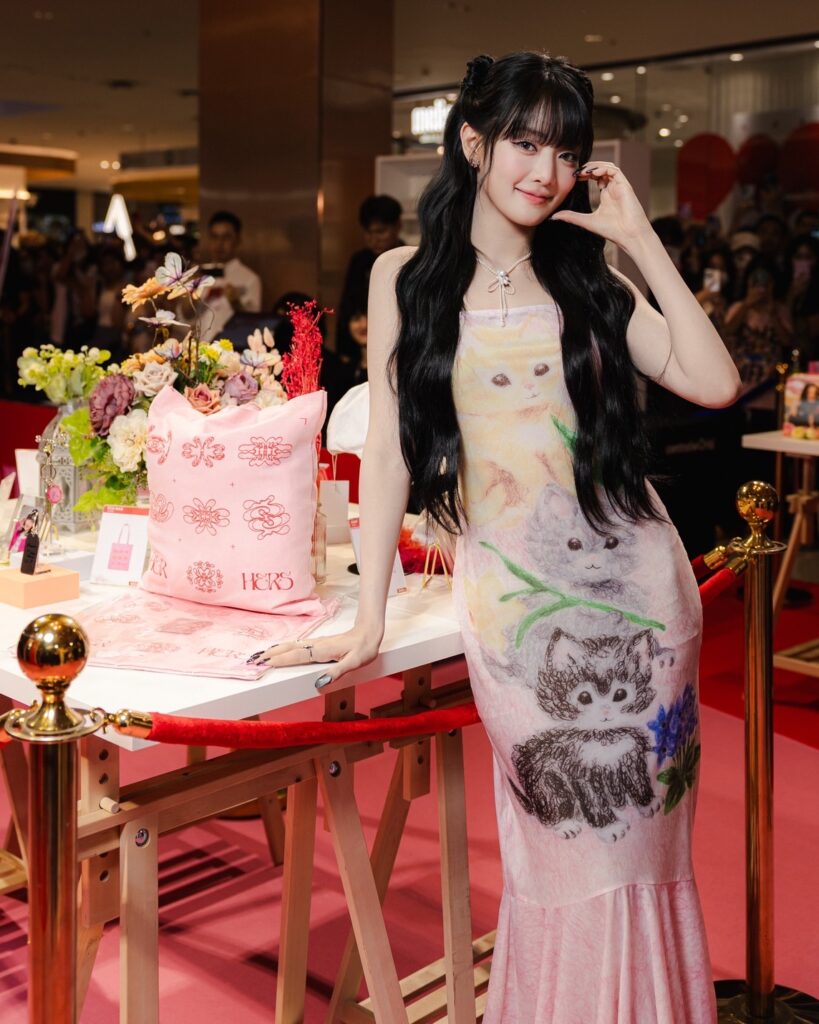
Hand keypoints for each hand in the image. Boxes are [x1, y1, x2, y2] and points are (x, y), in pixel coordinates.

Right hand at [248, 625, 381, 689]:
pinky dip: (287, 647)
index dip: (281, 660)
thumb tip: (320, 682)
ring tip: (264, 653)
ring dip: (277, 649)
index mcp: (322, 651)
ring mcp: (318, 643)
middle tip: (256, 658)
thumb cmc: (363, 649)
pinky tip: (284, 649)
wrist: (369, 633)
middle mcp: (317, 645)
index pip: (297, 656)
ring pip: (293, 645)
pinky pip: (299, 645)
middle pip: (290, 648)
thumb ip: (338, 672)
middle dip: (273, 653)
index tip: (265, 663)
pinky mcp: (320, 643)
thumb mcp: (354, 663)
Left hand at [551, 162, 651, 250]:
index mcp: (606, 195)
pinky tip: (594, 173)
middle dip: (588, 168)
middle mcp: (613, 189)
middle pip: (601, 169)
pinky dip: (604, 169)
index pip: (595, 177)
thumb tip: (554, 216)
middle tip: (577, 172)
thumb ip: (571, 217)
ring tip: (584, 171)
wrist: (629, 236)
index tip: (573, 177)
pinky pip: (615, 171)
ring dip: (596, 166)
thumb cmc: (612, 231)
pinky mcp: (625, 186)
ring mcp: (619, 186)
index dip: (585, 174)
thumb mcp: (586, 221)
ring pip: (609, 167)